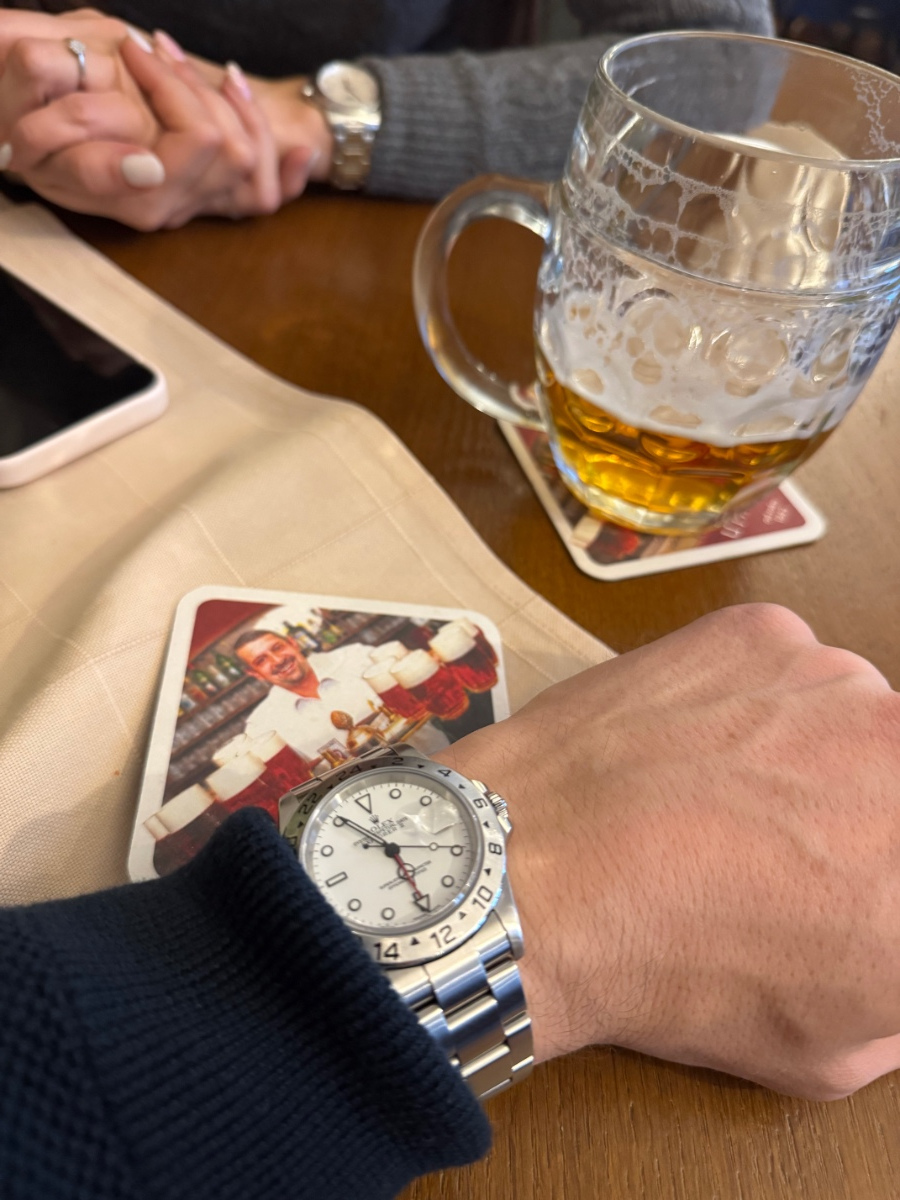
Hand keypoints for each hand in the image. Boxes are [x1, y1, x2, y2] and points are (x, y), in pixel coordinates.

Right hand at [0, 13, 310, 227]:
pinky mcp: (213, 201)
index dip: (173, 86)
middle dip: (201, 88)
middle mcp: (178, 208)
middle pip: (233, 147)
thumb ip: (93, 162)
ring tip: (207, 70)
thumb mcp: (44, 143)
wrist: (38, 152)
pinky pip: (266, 197)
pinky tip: (295, 146)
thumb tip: (150, 168)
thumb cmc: (39, 141)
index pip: (199, 138)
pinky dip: (285, 167)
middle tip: (157, 49)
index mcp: (146, 197)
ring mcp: (198, 205)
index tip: (136, 49)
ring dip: (238, 106)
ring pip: (253, 161)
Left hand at [436, 604, 899, 1100]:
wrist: (534, 878)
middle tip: (783, 840)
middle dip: (857, 809)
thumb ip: (896, 1006)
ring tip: (717, 792)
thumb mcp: (821, 1050)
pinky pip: (780, 666)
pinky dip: (746, 698)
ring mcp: (839, 682)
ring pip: (846, 712)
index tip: (841, 876)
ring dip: (804, 748)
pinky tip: (684, 744)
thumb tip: (893, 947)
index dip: (871, 871)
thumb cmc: (667, 972)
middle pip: (891, 772)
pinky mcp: (765, 632)